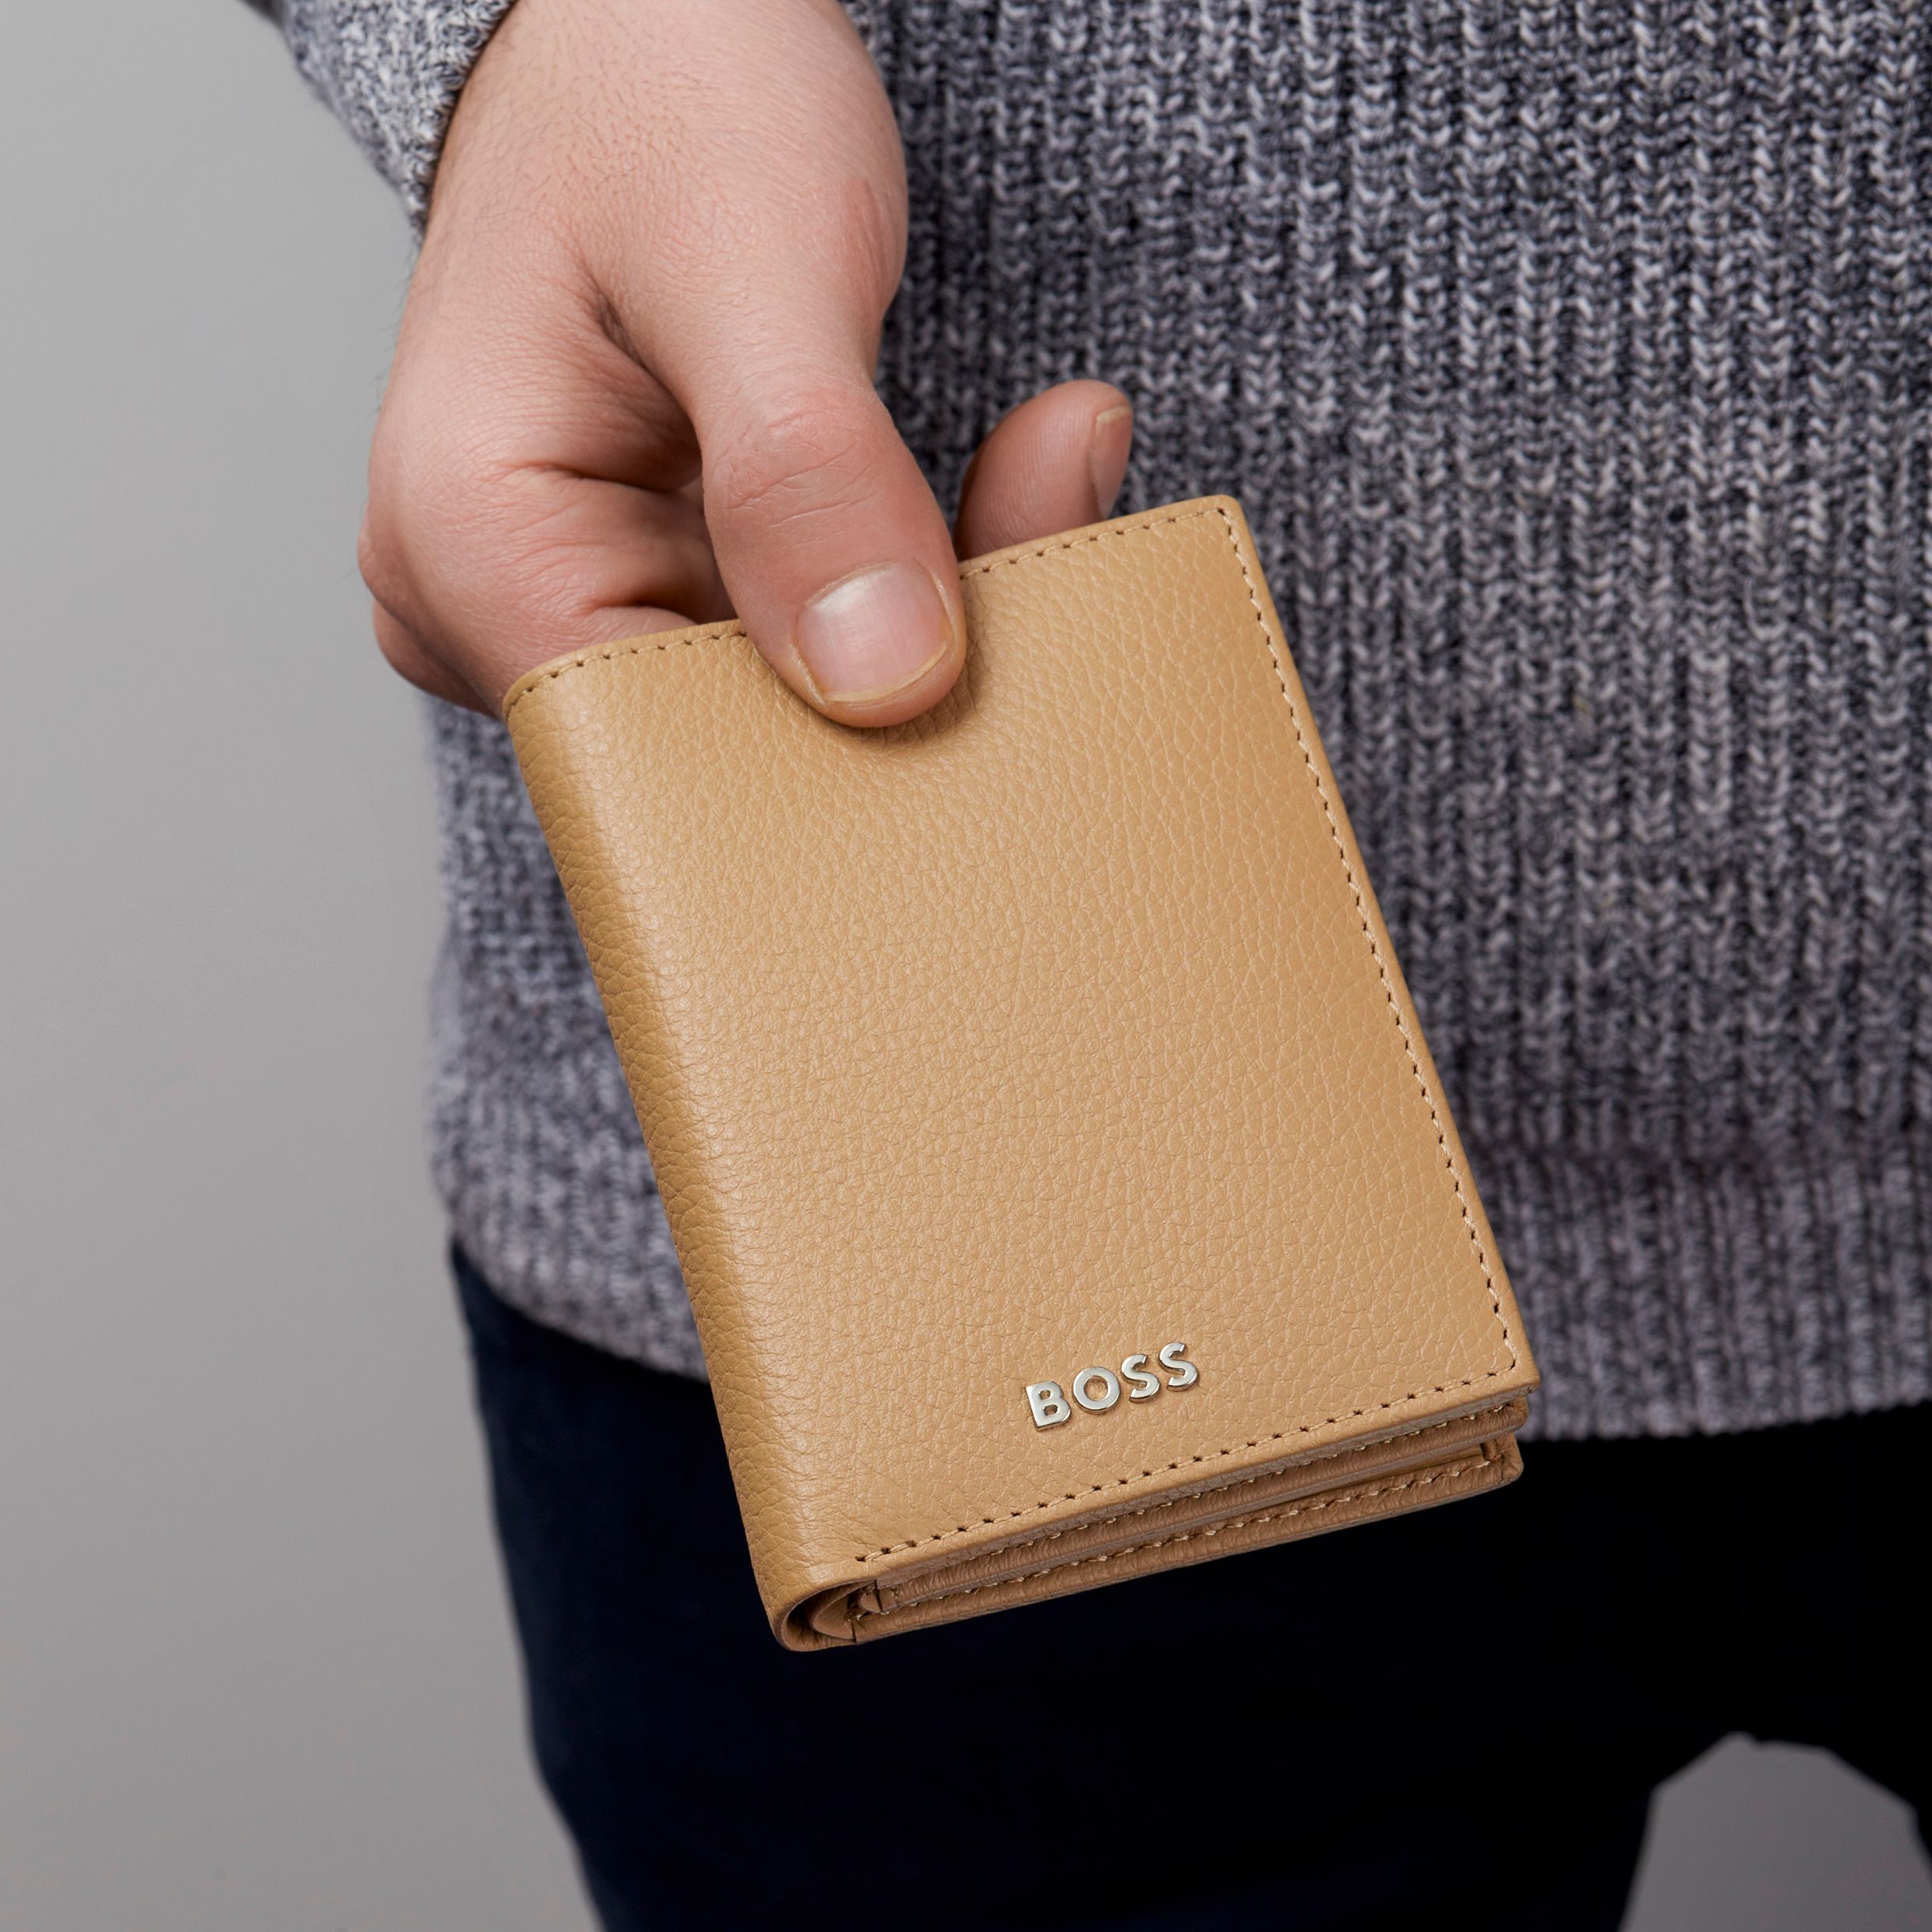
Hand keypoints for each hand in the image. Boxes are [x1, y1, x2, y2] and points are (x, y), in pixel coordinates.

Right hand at [358, 0, 1131, 725]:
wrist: (657, 23)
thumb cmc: (661, 83)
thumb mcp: (752, 255)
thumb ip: (807, 472)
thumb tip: (882, 678)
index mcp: (467, 544)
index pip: (655, 756)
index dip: (827, 750)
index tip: (979, 669)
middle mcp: (497, 605)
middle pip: (731, 743)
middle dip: (904, 674)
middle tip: (1044, 529)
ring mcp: (581, 600)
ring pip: (785, 705)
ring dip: (931, 625)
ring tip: (1029, 489)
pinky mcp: (661, 584)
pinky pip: (806, 650)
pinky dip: (914, 593)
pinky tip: (986, 508)